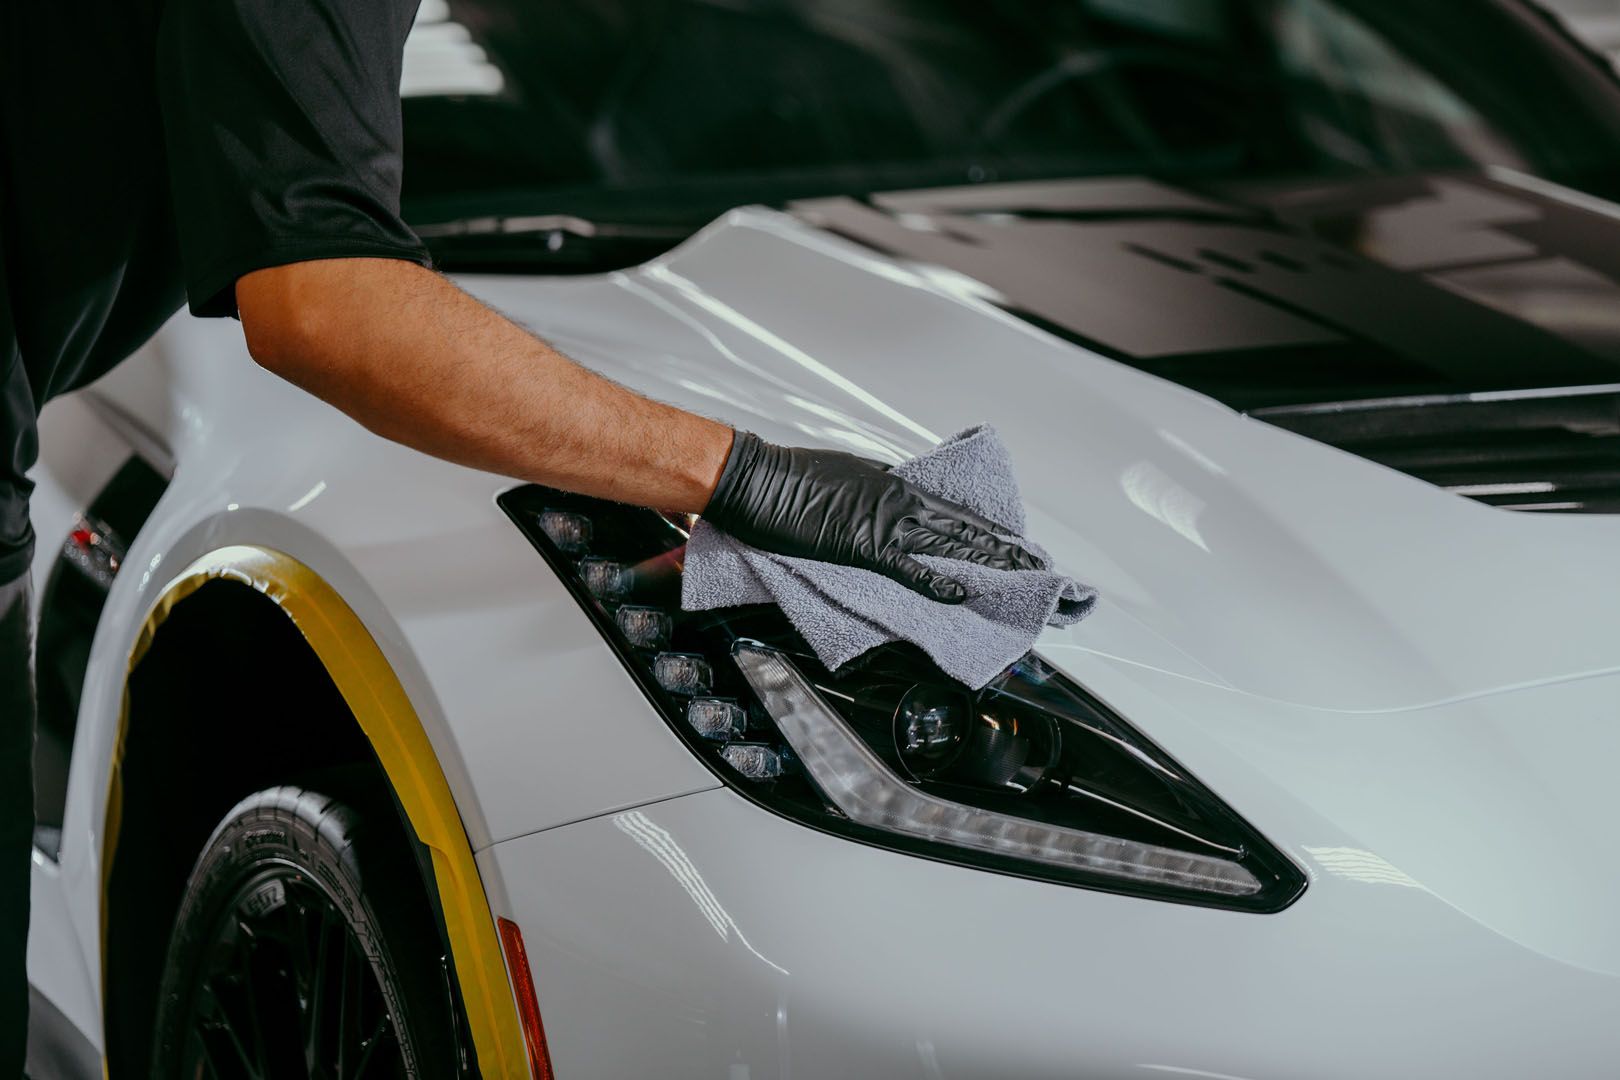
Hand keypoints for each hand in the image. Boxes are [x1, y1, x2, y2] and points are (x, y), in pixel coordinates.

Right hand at [702, 432, 1041, 601]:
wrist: (755, 478)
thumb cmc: (791, 476)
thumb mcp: (846, 476)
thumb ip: (876, 493)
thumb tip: (896, 506)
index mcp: (894, 483)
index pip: (954, 510)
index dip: (987, 529)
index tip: (1014, 542)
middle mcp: (898, 499)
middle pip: (962, 528)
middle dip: (1002, 549)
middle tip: (1035, 564)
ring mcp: (882, 522)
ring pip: (947, 544)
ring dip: (985, 563)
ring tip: (1018, 577)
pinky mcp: (861, 544)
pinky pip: (907, 566)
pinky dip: (935, 580)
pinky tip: (958, 593)